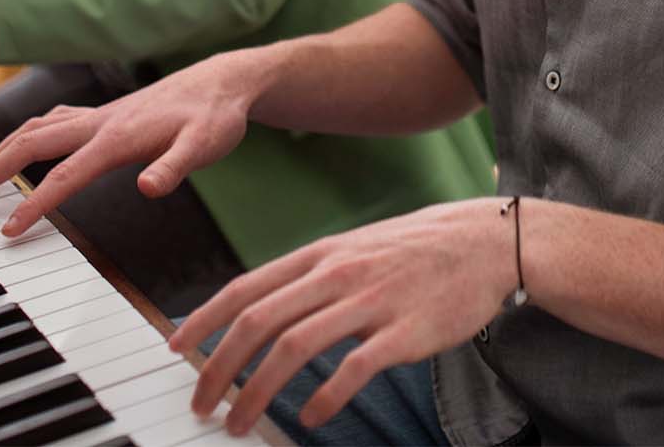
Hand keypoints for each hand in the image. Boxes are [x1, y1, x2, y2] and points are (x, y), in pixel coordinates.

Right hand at [0, 53, 254, 232]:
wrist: (222, 82)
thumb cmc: (214, 117)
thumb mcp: (204, 146)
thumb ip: (175, 167)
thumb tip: (148, 187)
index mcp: (117, 137)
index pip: (64, 175)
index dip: (33, 205)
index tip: (7, 231)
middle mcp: (99, 122)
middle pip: (30, 144)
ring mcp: (98, 115)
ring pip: (35, 128)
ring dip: (1, 152)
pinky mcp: (104, 114)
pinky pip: (52, 120)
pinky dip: (27, 134)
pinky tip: (25, 144)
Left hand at [175, 200, 517, 434]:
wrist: (484, 242)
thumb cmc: (416, 252)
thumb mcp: (355, 249)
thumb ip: (311, 277)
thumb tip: (261, 311)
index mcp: (322, 254)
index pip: (247, 287)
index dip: (205, 319)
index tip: (179, 348)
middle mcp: (339, 273)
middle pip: (259, 321)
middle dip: (219, 366)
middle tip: (201, 404)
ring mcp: (372, 301)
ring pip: (295, 347)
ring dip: (257, 390)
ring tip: (240, 422)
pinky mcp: (404, 331)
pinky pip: (353, 368)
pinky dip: (324, 396)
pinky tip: (310, 417)